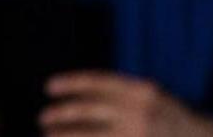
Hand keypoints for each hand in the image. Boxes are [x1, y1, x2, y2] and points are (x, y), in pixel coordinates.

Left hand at [40, 71, 212, 136]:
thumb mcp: (150, 96)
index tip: (49, 87)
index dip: (70, 83)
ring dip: (64, 135)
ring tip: (49, 135)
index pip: (97, 82)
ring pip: (89, 135)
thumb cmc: (168, 116)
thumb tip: (78, 96)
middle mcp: (138, 113)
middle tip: (43, 118)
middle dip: (60, 114)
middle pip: (87, 111)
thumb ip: (120, 94)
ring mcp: (137, 136)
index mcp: (141, 91)